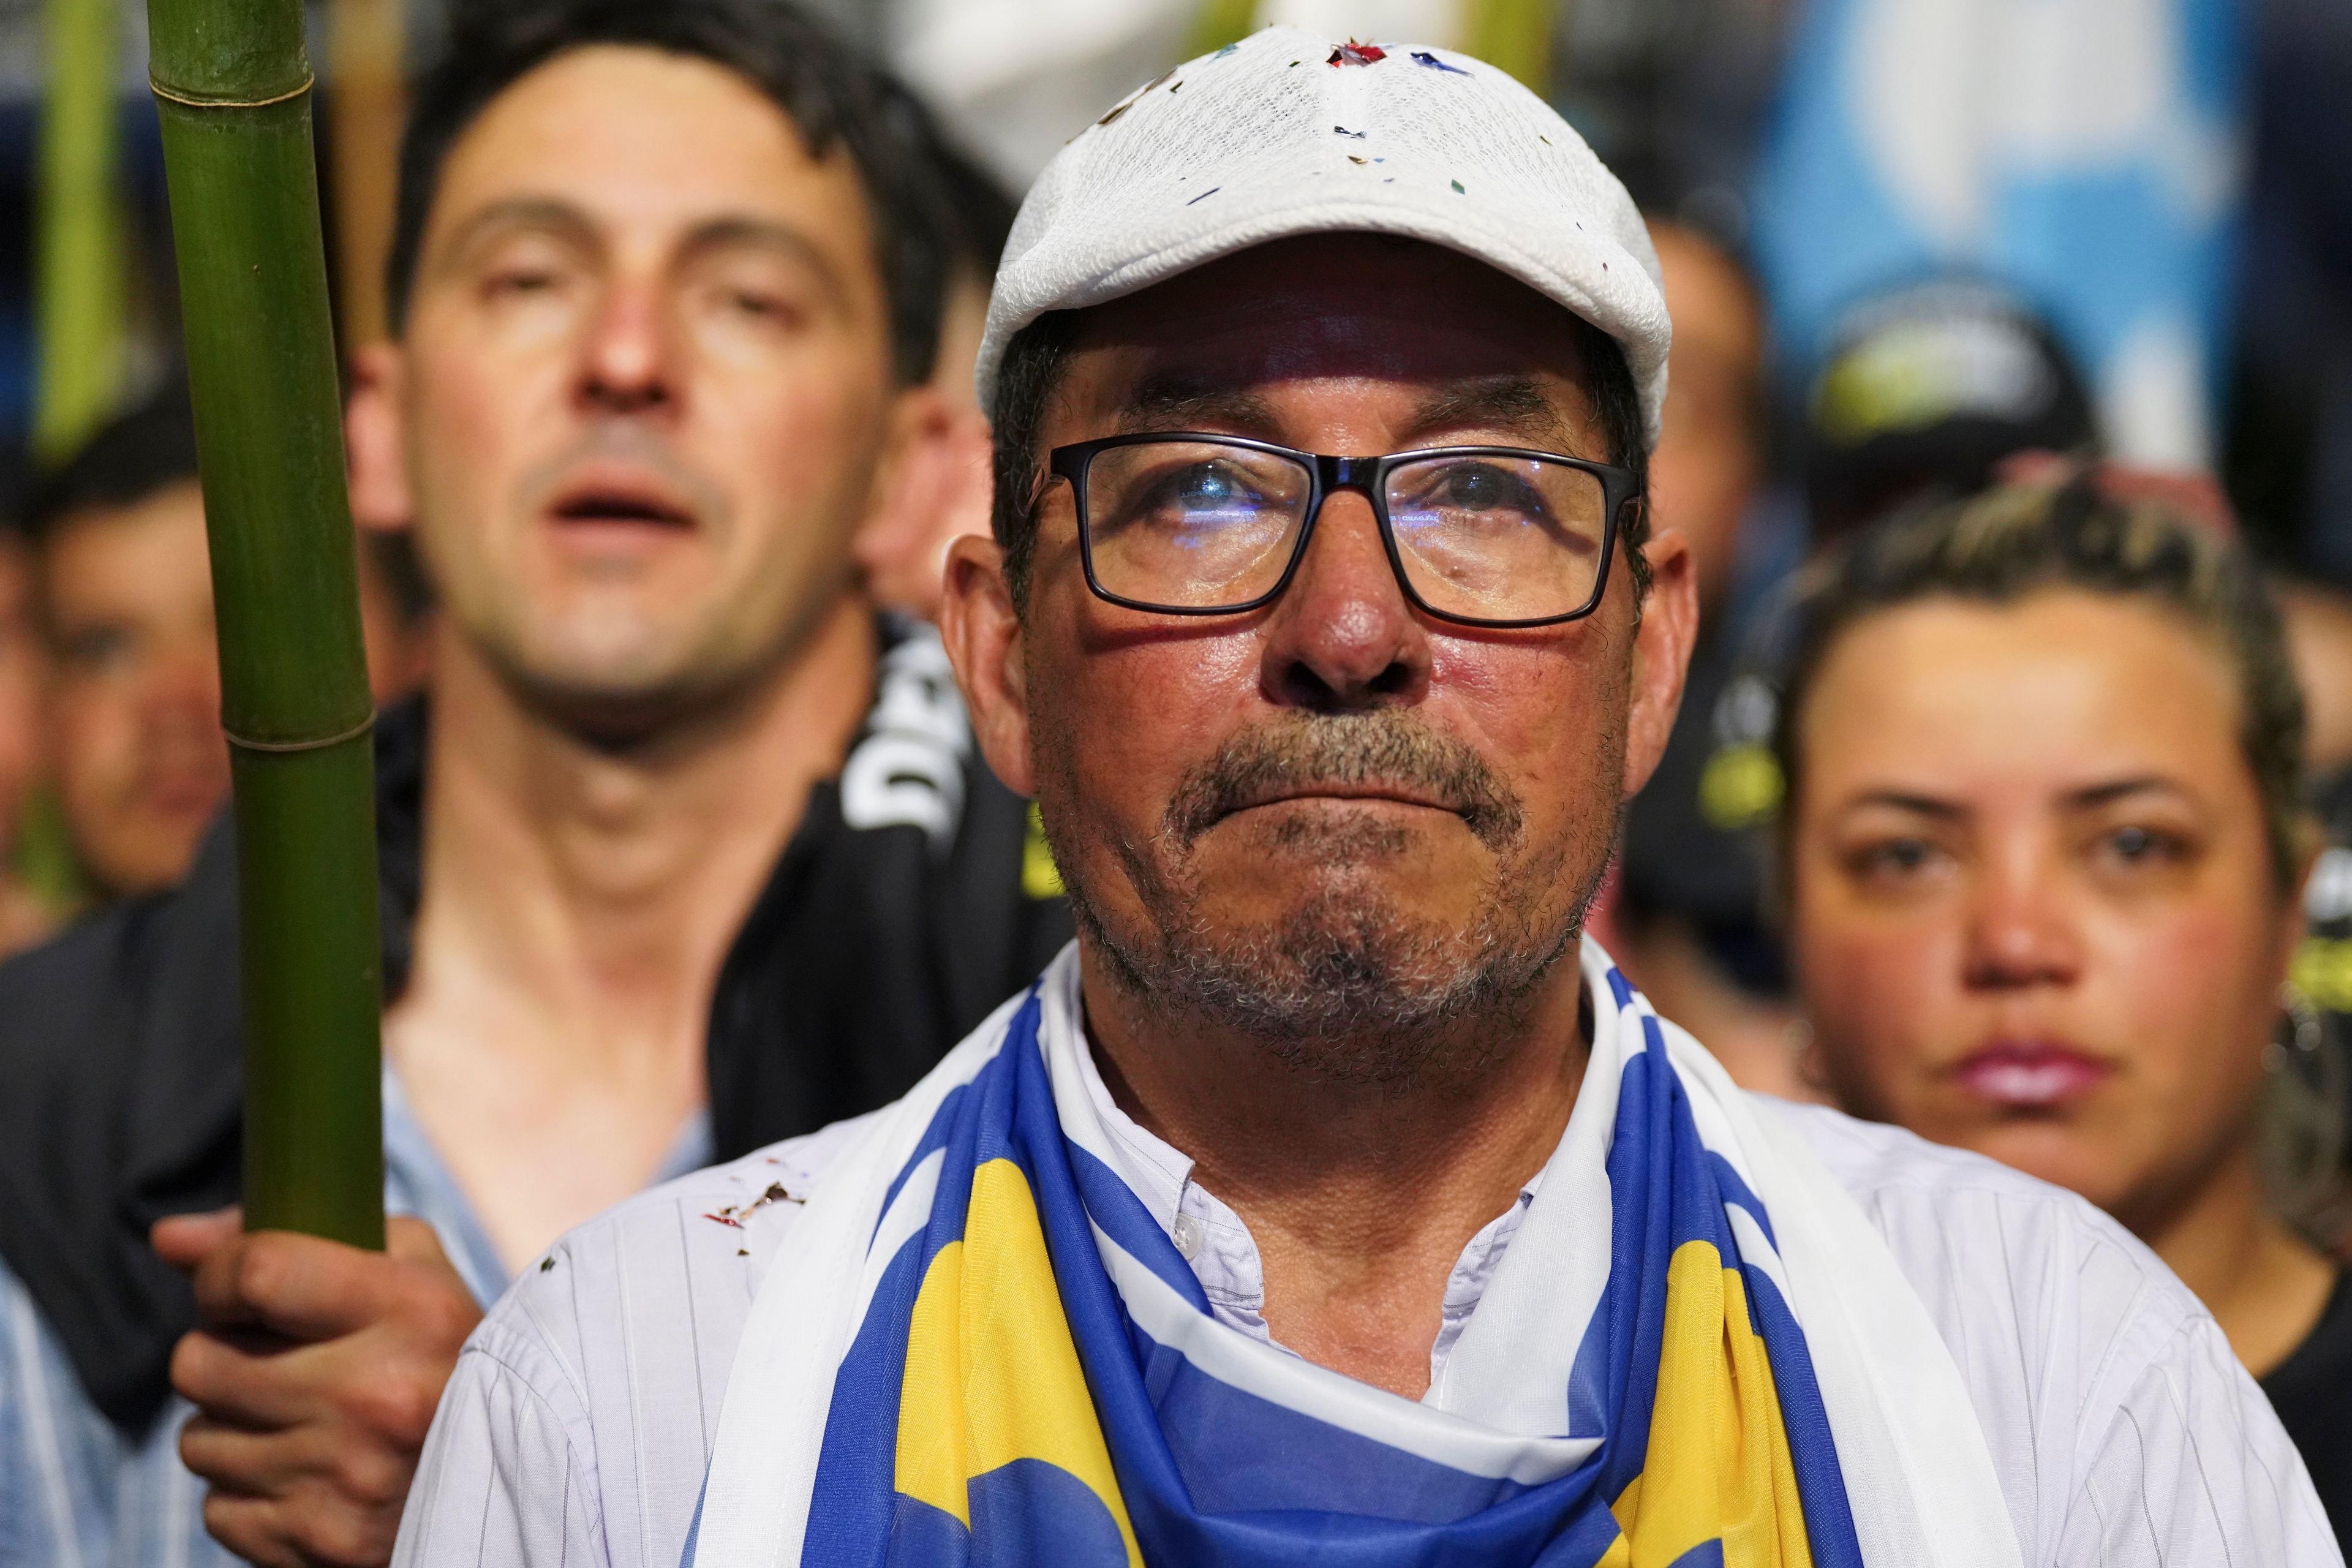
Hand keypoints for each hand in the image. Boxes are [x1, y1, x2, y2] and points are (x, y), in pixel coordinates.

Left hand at [153, 1208, 482, 1567]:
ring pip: (198, 1440)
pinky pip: (216, 1510)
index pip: (258, 1273)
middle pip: (201, 1362)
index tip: (232, 1287)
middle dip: (220, 1354)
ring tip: (296, 1420)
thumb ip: (297, 1236)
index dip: (220, 1276)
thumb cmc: (447, 1353)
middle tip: (269, 1359)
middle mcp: (376, 1395)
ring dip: (231, 1426)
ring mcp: (345, 1478)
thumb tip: (167, 1239)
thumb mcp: (409, 1271)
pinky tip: (304, 1474)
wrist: (515, 1478)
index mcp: (411, 1313)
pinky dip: (248, 1493)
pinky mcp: (320, 1542)